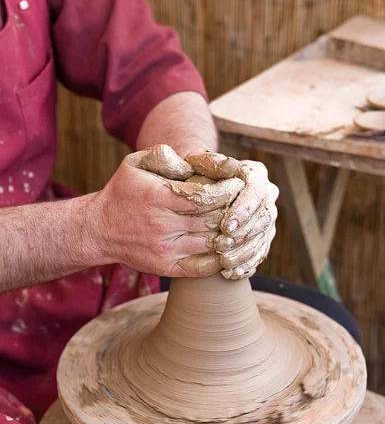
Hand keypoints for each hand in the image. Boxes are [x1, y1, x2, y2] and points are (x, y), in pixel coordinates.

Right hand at [90, 147, 242, 276]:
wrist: (99, 230)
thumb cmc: (123, 192)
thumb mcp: (135, 164)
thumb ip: (163, 155)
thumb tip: (193, 159)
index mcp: (157, 197)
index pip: (203, 196)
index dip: (226, 191)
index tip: (238, 185)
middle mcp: (162, 225)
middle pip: (211, 219)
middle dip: (234, 210)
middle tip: (247, 203)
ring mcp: (165, 250)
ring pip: (210, 243)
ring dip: (231, 234)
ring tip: (243, 223)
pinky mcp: (166, 267)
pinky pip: (202, 267)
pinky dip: (220, 259)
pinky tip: (229, 247)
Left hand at [183, 152, 278, 279]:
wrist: (203, 189)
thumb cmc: (196, 174)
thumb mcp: (197, 164)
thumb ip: (207, 162)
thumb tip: (227, 165)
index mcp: (256, 173)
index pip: (255, 192)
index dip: (243, 210)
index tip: (225, 226)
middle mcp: (267, 194)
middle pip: (262, 217)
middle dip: (242, 235)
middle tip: (222, 247)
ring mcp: (268, 216)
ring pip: (263, 237)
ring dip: (244, 252)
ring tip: (225, 262)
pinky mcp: (264, 235)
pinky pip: (260, 252)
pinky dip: (247, 264)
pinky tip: (231, 273)